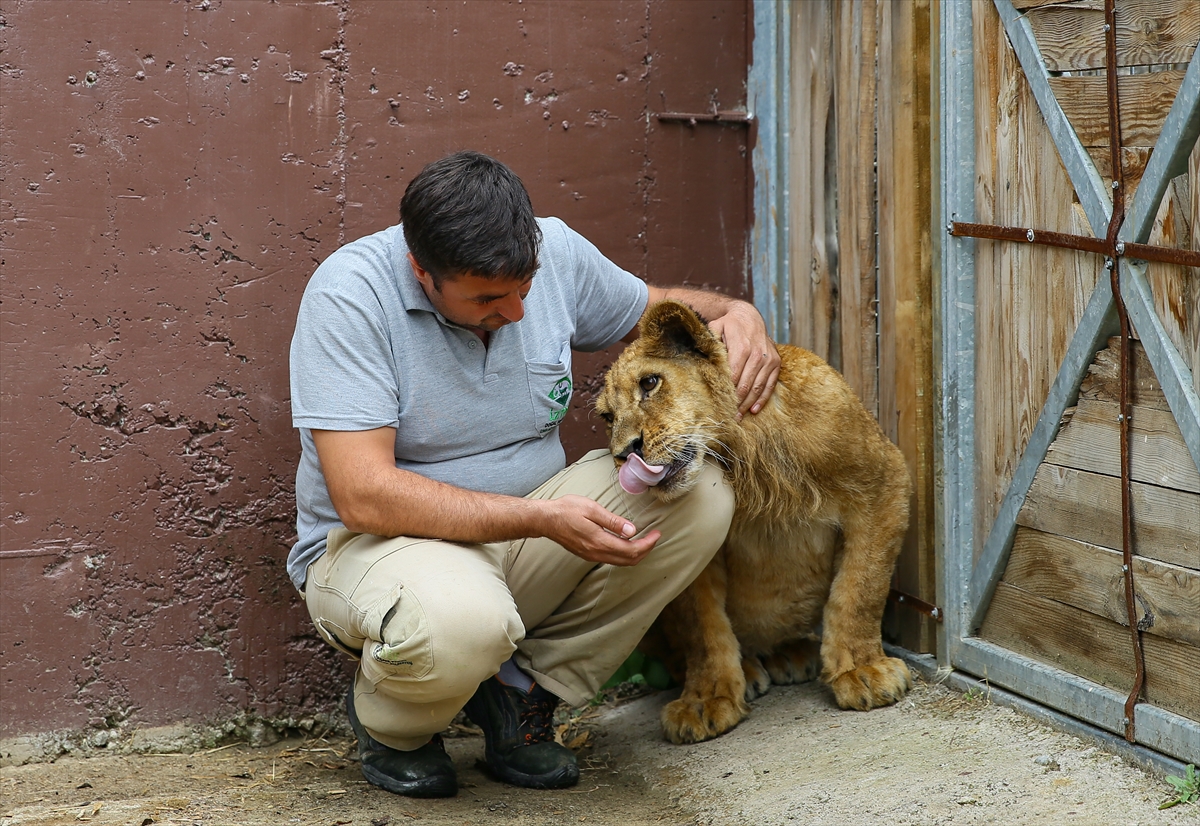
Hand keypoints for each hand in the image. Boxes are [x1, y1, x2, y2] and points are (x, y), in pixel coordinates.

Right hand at [539, 495, 660, 565]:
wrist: (545, 520)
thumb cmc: (566, 510)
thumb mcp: (592, 509)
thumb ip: (613, 521)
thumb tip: (632, 531)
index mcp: (599, 541)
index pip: (631, 550)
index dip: (647, 544)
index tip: (657, 534)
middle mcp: (596, 553)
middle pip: (629, 560)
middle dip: (645, 550)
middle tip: (654, 537)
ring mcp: (591, 556)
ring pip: (621, 562)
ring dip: (636, 553)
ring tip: (645, 540)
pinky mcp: (588, 554)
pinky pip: (612, 559)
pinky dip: (624, 554)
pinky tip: (627, 543)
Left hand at [709, 302, 780, 416]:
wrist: (749, 316)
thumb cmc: (729, 325)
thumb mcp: (716, 328)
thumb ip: (710, 343)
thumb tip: (706, 360)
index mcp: (742, 347)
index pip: (734, 375)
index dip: (727, 391)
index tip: (720, 403)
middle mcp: (757, 353)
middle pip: (746, 384)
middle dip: (736, 402)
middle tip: (728, 416)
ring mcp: (768, 359)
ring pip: (758, 387)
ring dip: (748, 404)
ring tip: (739, 416)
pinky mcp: (776, 362)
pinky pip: (770, 384)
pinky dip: (762, 399)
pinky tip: (754, 409)